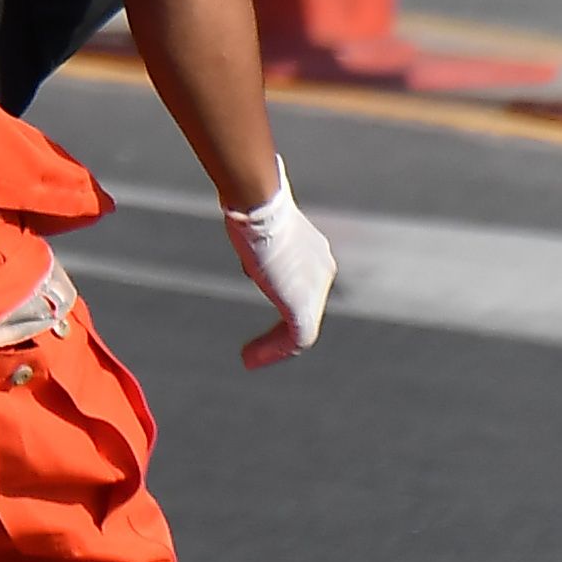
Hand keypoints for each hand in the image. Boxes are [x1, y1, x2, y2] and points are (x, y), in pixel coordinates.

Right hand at [226, 173, 333, 370]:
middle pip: (300, 307)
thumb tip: (238, 210)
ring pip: (299, 328)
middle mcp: (322, 271)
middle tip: (254, 349)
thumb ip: (255, 223)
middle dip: (279, 331)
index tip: (257, 305)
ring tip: (249, 359)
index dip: (278, 296)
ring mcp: (316, 290)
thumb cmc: (252, 202)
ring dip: (274, 347)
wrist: (258, 206)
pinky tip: (249, 359)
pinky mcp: (304, 306)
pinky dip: (272, 351)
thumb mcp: (255, 216)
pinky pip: (296, 339)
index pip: (299, 281)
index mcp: (314, 251)